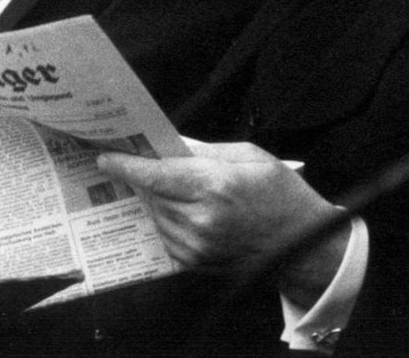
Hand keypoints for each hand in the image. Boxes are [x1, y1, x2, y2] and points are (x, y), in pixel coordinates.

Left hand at [97, 141, 348, 307]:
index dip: (126, 165)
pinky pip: (165, 233)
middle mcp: (201, 220)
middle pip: (151, 193)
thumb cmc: (281, 194)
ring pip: (155, 213)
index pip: (155, 175)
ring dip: (156, 198)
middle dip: (143, 177)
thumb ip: (204, 150)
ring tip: (171, 185)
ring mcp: (197, 245)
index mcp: (214, 187)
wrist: (304, 245)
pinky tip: (182, 208)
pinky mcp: (196, 262)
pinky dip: (167, 218)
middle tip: (136, 160)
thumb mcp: (248, 156)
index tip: (104, 158)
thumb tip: (167, 145)